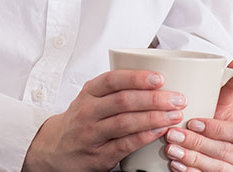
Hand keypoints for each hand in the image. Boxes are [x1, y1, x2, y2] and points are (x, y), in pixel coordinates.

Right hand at [21, 70, 186, 171]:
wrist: (55, 148)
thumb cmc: (81, 120)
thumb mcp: (90, 98)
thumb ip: (115, 89)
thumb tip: (155, 79)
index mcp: (89, 93)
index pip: (112, 80)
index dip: (137, 78)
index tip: (159, 77)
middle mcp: (88, 112)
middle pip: (123, 101)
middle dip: (154, 98)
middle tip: (177, 98)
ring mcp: (92, 134)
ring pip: (125, 122)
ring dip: (154, 118)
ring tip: (175, 114)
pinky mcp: (98, 155)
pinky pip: (125, 144)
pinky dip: (144, 137)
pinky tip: (160, 131)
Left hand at [162, 54, 232, 171]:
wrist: (224, 154)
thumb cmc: (223, 126)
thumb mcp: (226, 106)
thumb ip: (231, 83)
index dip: (216, 128)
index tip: (192, 121)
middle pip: (225, 152)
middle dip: (197, 143)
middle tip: (173, 134)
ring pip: (218, 170)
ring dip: (192, 160)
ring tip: (171, 150)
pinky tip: (177, 165)